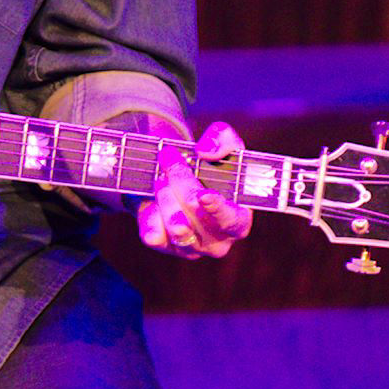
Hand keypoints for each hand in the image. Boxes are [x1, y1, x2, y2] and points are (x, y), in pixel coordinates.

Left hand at [138, 120, 252, 259]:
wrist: (175, 180)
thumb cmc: (209, 166)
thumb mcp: (223, 144)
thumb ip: (223, 139)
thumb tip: (206, 152)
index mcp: (238, 220)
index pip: (232, 221)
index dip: (218, 209)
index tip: (203, 195)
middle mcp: (218, 241)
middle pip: (197, 216)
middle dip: (180, 183)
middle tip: (169, 158)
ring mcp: (191, 248)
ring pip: (176, 227)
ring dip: (165, 196)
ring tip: (161, 178)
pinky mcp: (165, 247)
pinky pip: (153, 235)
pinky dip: (150, 212)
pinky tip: (153, 199)